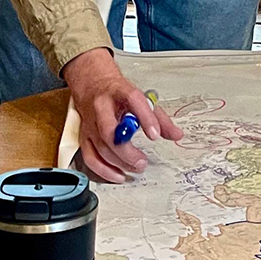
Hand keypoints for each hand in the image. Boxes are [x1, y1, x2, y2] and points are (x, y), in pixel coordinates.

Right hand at [62, 48, 181, 182]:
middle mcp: (102, 106)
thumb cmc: (117, 93)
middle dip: (126, 151)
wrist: (92, 85)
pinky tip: (118, 174)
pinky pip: (90, 157)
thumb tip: (176, 134)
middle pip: (109, 132)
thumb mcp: (141, 99)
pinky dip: (104, 170)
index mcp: (120, 91)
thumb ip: (159, 118)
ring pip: (101, 147)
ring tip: (136, 166)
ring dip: (119, 162)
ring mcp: (91, 122)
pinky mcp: (84, 135)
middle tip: (142, 161)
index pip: (133, 101)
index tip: (155, 135)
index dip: (145, 118)